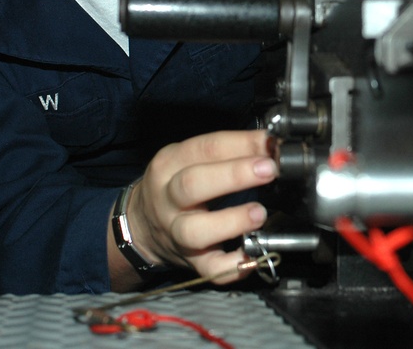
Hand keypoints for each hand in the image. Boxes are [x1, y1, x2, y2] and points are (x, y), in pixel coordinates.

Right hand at [110, 130, 276, 288]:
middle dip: (234, 175)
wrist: (142, 225)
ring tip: (259, 213)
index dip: (241, 144)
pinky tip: (253, 253)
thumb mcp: (189, 158)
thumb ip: (227, 151)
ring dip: (231, 221)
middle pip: (193, 185)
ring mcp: (176, 232)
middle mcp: (168, 198)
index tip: (270, 143)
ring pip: (195, 230)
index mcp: (170, 164)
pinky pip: (210, 268)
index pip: (205, 148)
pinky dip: (233, 265)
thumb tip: (271, 146)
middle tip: (269, 170)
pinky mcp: (191, 261)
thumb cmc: (175, 185)